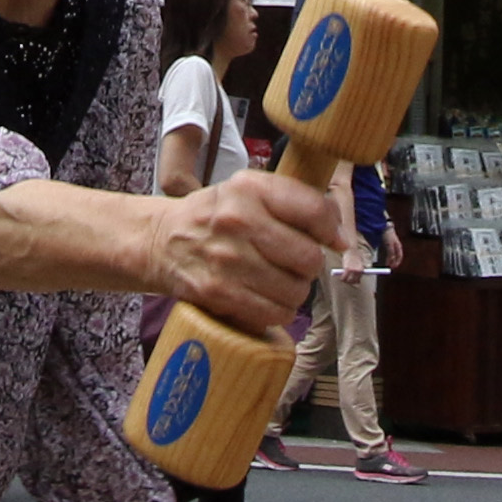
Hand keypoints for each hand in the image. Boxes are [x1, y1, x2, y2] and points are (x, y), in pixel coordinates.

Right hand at [154, 169, 338, 333]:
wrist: (161, 241)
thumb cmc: (215, 217)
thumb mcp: (248, 191)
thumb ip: (295, 203)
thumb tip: (340, 238)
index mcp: (249, 189)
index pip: (314, 211)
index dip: (331, 230)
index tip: (331, 239)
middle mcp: (237, 221)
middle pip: (309, 258)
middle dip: (308, 265)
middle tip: (292, 262)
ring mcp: (227, 259)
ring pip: (296, 291)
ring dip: (294, 290)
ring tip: (276, 280)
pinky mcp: (219, 292)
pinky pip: (275, 313)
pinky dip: (278, 310)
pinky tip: (265, 297)